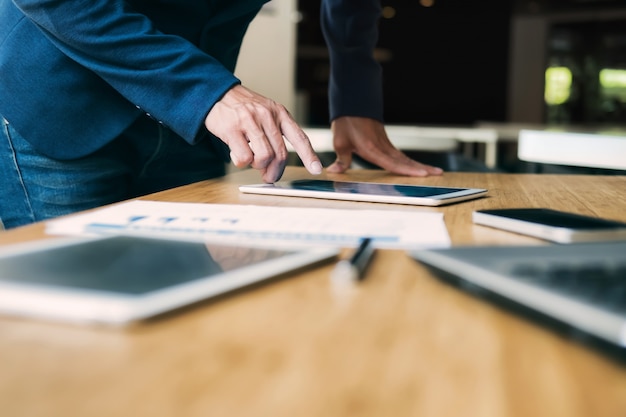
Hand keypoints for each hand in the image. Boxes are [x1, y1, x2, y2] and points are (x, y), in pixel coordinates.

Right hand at [205, 85, 322, 182]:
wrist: (216, 93)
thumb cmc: (242, 109)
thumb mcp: (265, 113)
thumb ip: (274, 134)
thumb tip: (275, 165)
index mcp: (279, 113)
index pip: (299, 137)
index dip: (309, 156)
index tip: (317, 170)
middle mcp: (267, 116)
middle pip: (280, 154)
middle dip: (275, 172)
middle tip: (268, 177)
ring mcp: (250, 121)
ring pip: (263, 157)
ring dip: (256, 165)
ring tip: (249, 158)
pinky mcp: (232, 129)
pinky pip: (244, 158)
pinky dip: (240, 162)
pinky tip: (236, 152)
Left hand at [327, 116, 443, 176]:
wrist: (352, 103)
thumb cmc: (346, 122)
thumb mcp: (340, 141)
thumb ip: (341, 159)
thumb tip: (333, 172)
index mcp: (372, 148)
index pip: (392, 162)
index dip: (407, 170)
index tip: (422, 174)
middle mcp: (382, 147)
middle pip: (405, 160)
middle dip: (422, 168)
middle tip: (439, 173)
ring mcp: (386, 144)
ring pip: (405, 157)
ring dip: (420, 165)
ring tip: (436, 171)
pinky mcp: (385, 142)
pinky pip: (400, 154)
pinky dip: (410, 162)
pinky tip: (417, 167)